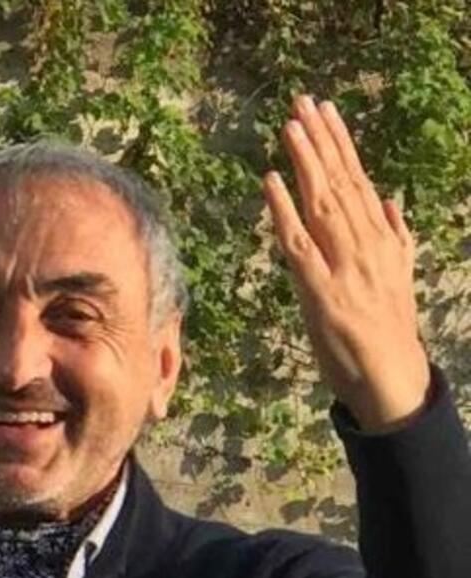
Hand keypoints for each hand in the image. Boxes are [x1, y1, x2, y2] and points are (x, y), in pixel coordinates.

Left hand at [263, 94, 430, 431]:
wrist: (391, 377)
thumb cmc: (389, 332)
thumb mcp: (401, 277)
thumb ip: (396, 237)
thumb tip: (390, 200)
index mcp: (382, 240)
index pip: (358, 181)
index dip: (340, 145)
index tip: (325, 112)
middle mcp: (365, 246)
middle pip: (339, 184)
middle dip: (319, 142)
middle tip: (301, 104)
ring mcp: (344, 268)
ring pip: (322, 204)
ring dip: (304, 164)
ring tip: (288, 129)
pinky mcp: (322, 292)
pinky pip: (299, 245)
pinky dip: (284, 212)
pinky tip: (271, 184)